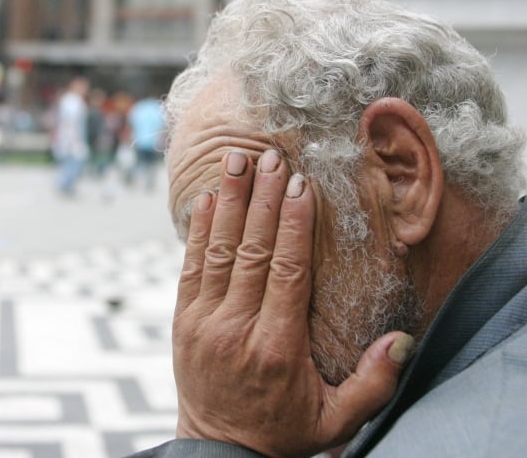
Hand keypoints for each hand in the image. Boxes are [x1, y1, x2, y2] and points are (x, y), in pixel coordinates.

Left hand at [172, 150, 412, 457]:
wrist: (218, 450)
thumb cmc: (283, 431)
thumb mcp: (337, 420)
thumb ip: (372, 383)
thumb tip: (402, 340)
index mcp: (277, 348)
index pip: (286, 272)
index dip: (293, 224)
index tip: (301, 185)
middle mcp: (236, 328)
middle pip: (251, 250)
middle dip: (261, 198)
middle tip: (270, 156)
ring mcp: (203, 322)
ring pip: (217, 250)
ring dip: (227, 201)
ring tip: (235, 160)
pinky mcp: (183, 320)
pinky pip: (189, 267)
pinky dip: (197, 231)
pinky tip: (205, 198)